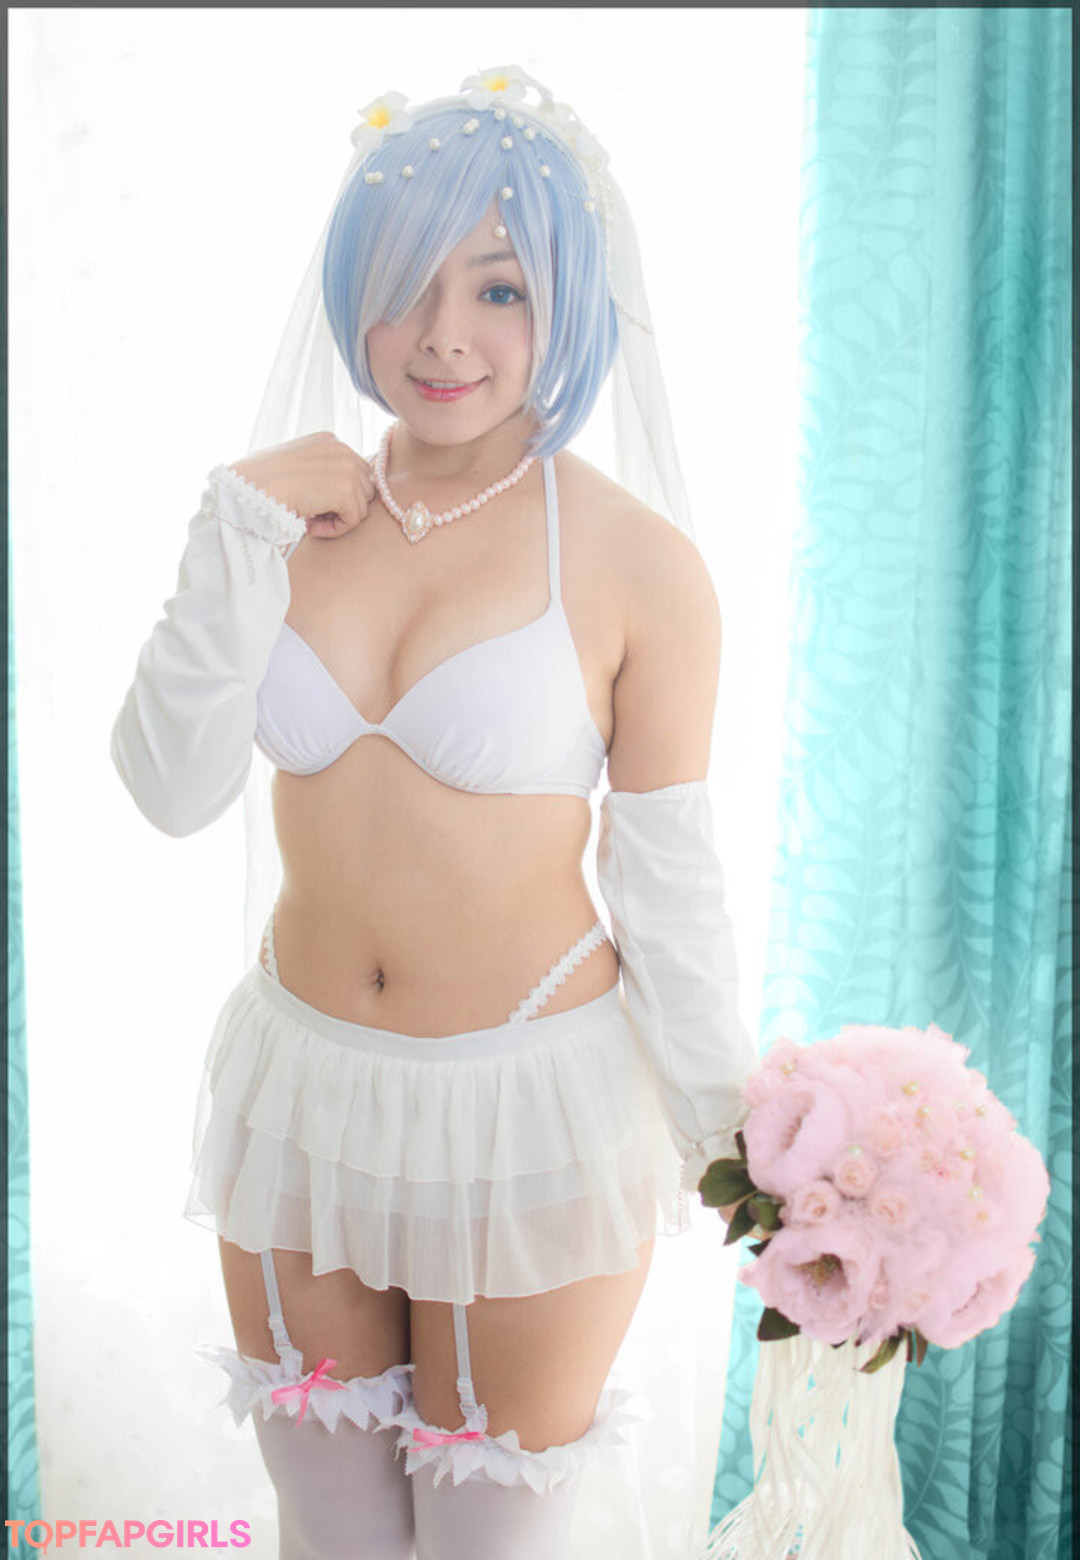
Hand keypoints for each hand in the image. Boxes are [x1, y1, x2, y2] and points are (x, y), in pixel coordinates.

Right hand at [229, 432, 374, 539]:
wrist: (249, 490)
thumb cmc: (263, 484)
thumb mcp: (296, 468)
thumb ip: (321, 472)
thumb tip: (339, 493)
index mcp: (329, 440)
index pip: (354, 473)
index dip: (337, 495)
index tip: (312, 503)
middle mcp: (341, 448)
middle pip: (364, 488)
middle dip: (342, 506)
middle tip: (313, 515)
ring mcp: (346, 466)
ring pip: (361, 505)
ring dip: (337, 519)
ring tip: (310, 520)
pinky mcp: (346, 488)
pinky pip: (355, 519)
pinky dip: (335, 529)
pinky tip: (312, 525)